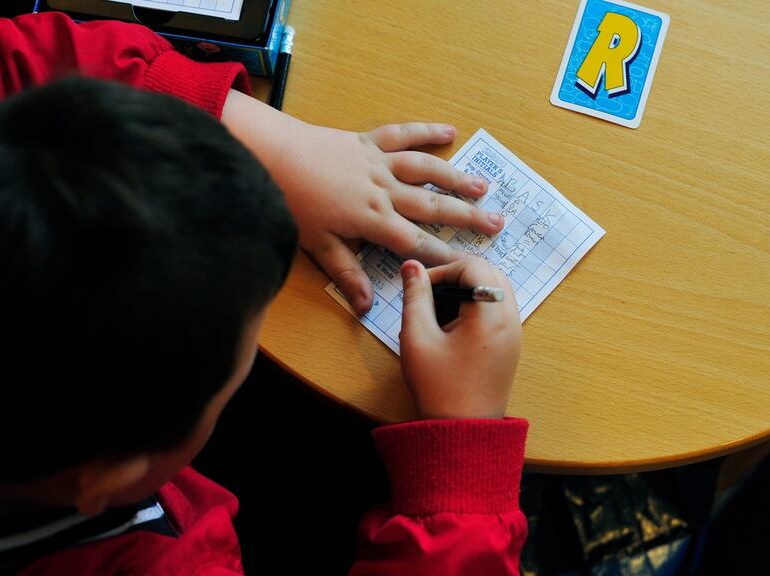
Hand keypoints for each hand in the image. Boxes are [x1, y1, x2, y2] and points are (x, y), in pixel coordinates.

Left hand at [220, 91, 503, 313]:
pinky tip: (450, 131)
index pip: (415, 243)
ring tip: (483, 186)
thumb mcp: (319, 246)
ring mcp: (379, 163)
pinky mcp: (369, 142)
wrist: (273, 156)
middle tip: (496, 223)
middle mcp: (384, 191)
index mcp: (373, 221)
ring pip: (427, 170)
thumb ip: (347, 273)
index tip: (466, 263)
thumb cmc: (293, 203)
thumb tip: (368, 306)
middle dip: (467, 216)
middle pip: (433, 206)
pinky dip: (427, 131)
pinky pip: (404, 134)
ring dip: (457, 178)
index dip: (442, 255)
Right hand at [398, 258, 520, 419]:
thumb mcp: (418, 337)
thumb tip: (412, 266)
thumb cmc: (438, 387)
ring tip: (440, 311)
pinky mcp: (512, 345)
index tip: (421, 287)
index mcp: (491, 315)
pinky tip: (454, 326)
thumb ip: (415, 296)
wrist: (463, 431)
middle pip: (490, 272)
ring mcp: (515, 333)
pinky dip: (478, 306)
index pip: (473, 266)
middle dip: (458, 276)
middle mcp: (511, 319)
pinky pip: (499, 309)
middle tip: (431, 293)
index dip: (443, 269)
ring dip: (469, 290)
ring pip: (497, 289)